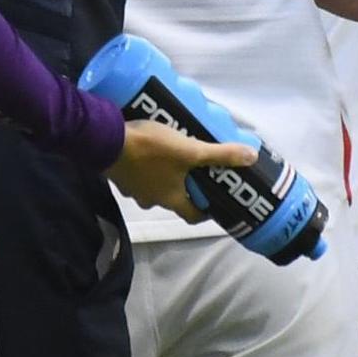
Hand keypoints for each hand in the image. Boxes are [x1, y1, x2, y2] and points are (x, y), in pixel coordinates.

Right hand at [107, 120, 257, 222]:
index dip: (206, 210)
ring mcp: (133, 190)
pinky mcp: (120, 177)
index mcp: (171, 199)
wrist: (106, 140)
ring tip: (173, 156)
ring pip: (155, 188)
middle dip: (185, 187)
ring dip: (164, 177)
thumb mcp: (190, 150)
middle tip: (196, 169)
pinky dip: (145, 168)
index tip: (215, 199)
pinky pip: (138, 176)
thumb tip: (251, 157)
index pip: (193, 215)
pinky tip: (148, 151)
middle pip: (174, 199)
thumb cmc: (151, 150)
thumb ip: (219, 154)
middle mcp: (152, 200)